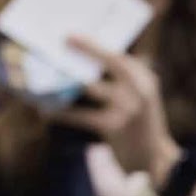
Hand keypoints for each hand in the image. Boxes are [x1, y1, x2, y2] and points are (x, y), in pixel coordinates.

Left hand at [56, 38, 179, 188]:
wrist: (151, 160)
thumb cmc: (137, 125)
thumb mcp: (138, 98)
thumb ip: (121, 79)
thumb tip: (81, 61)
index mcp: (145, 79)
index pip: (120, 56)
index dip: (96, 45)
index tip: (74, 35)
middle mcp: (139, 90)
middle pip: (111, 61)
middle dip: (88, 48)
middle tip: (64, 39)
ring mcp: (127, 108)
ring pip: (90, 86)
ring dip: (66, 81)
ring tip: (44, 76)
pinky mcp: (113, 126)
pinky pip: (81, 115)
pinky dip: (62, 112)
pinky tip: (46, 110)